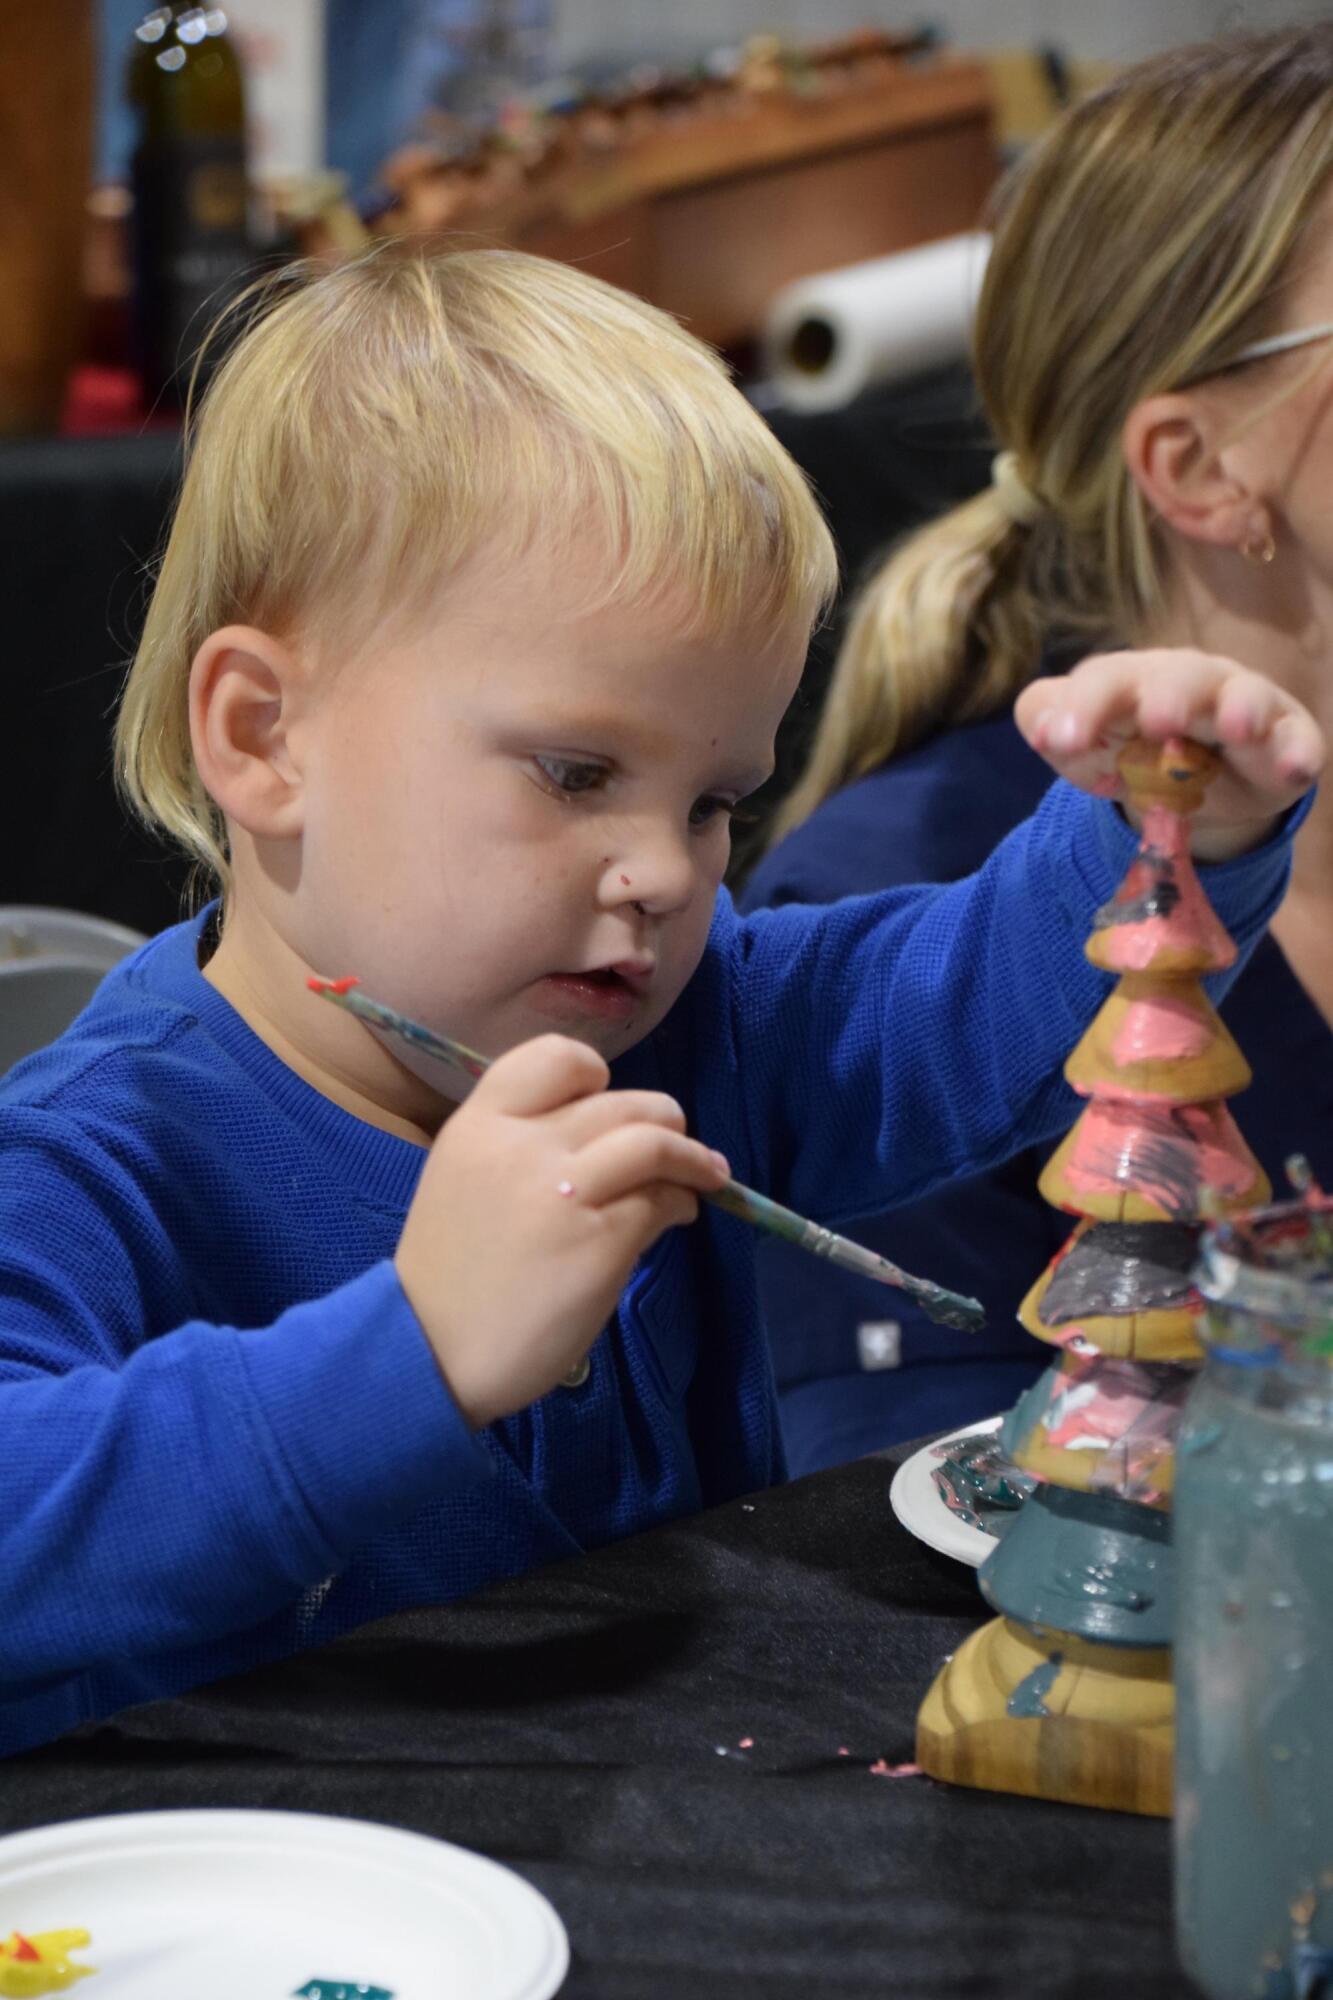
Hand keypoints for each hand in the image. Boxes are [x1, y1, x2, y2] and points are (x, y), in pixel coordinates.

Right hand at [395, 1033, 729, 1427]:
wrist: (430, 1353)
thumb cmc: (449, 1276)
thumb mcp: (465, 1182)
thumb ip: (522, 1150)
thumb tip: (605, 1145)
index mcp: (480, 1124)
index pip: (555, 1056)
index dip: (594, 1074)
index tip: (605, 1101)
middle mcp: (523, 1145)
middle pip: (620, 1102)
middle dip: (662, 1119)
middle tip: (676, 1143)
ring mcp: (565, 1191)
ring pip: (653, 1141)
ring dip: (691, 1156)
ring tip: (706, 1174)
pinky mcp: (601, 1240)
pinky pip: (661, 1201)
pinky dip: (681, 1203)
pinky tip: (678, 1217)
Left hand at [1014, 649, 1323, 859]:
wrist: (1199, 784)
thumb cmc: (1135, 752)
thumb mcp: (1088, 747)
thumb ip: (1054, 727)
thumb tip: (1039, 726)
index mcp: (1132, 680)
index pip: (1105, 679)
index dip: (1084, 706)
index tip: (1062, 742)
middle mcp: (1188, 680)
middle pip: (1178, 676)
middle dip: (1169, 694)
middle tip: (1157, 721)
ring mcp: (1241, 702)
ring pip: (1242, 695)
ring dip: (1240, 708)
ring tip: (1236, 726)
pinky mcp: (1285, 735)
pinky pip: (1295, 739)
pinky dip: (1297, 751)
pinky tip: (1296, 769)